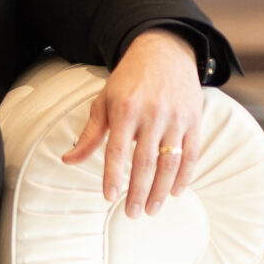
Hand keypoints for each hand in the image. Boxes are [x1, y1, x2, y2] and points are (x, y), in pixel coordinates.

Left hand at [62, 29, 203, 216]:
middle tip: (131, 213)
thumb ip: (90, 134)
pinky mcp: (194, 120)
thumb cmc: (129, 80)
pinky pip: (192, 153)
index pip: (117, 149)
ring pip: (170, 162)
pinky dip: (185, 176)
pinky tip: (175, 192)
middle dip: (138, 191)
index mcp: (125, 109)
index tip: (109, 196)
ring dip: (161, 189)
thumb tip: (68, 160)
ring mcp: (176, 117)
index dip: (113, 174)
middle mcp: (152, 114)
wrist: (164, 51)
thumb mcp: (104, 101)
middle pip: (145, 161)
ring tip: (151, 209)